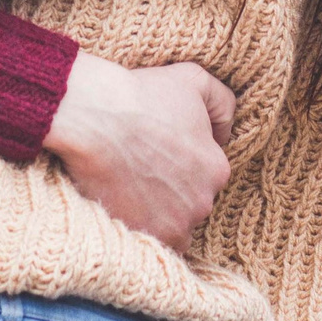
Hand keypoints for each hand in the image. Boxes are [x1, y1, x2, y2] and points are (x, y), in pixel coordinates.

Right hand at [41, 53, 235, 251]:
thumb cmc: (142, 95)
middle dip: (173, 190)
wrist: (95, 116)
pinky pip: (149, 241)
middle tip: (144, 168)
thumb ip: (224, 102)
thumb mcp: (195, 79)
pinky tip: (124, 203)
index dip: (183, 163)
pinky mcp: (142, 236)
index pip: (206, 174)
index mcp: (218, 170)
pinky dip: (140, 228)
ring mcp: (172, 224)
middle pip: (190, 202)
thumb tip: (226, 132)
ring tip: (131, 187)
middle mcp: (202, 203)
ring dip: (158, 213)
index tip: (160, 152)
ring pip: (173, 225)